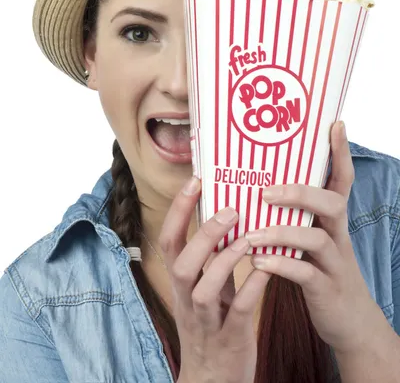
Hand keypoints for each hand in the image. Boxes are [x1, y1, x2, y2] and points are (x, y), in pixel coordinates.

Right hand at [158, 177, 269, 382]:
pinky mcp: (230, 337)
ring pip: (204, 288)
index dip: (178, 210)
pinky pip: (238, 310)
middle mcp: (187, 299)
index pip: (169, 241)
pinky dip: (251, 287)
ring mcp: (207, 320)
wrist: (212, 380)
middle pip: (181, 263)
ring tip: (249, 238)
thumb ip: (211, 260)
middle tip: (230, 210)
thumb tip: (227, 216)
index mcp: (181, 283)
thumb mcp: (203, 291)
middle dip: (204, 234)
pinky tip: (267, 269)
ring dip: (225, 260)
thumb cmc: (212, 325)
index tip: (195, 180)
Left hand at [245, 120, 380, 354]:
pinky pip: (306, 274)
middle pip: (332, 203)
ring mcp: (335, 263)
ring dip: (280, 232)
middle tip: (266, 192)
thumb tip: (255, 188)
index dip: (340, 153)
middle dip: (300, 192)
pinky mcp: (326, 289)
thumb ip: (294, 216)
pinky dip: (281, 266)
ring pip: (316, 239)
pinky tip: (258, 263)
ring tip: (250, 236)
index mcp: (332, 220)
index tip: (335, 125)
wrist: (349, 321)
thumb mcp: (312, 239)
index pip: (342, 180)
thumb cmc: (320, 270)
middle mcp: (338, 235)